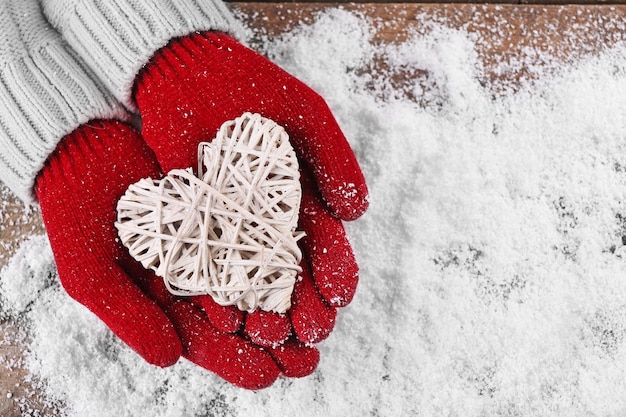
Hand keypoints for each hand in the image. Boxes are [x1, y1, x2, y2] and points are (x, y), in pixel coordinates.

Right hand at [35, 120, 317, 388]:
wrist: (85, 147)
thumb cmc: (78, 211)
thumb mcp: (91, 270)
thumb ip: (127, 316)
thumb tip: (168, 361)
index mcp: (162, 303)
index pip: (203, 342)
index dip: (235, 361)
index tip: (269, 377)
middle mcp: (195, 278)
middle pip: (240, 318)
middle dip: (275, 342)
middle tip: (308, 362)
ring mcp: (215, 243)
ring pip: (259, 280)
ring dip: (290, 304)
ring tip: (321, 325)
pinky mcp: (229, 208)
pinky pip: (262, 233)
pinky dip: (285, 251)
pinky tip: (312, 267)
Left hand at [134, 32, 368, 345]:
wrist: (190, 72)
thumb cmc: (255, 88)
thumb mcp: (307, 116)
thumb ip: (335, 160)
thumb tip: (356, 214)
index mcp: (303, 202)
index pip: (325, 249)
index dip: (335, 275)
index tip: (339, 297)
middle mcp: (268, 224)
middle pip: (291, 276)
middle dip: (303, 307)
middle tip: (310, 334)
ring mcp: (230, 228)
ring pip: (250, 281)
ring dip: (262, 311)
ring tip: (268, 334)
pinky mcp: (191, 226)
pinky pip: (204, 264)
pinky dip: (213, 289)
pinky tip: (222, 313)